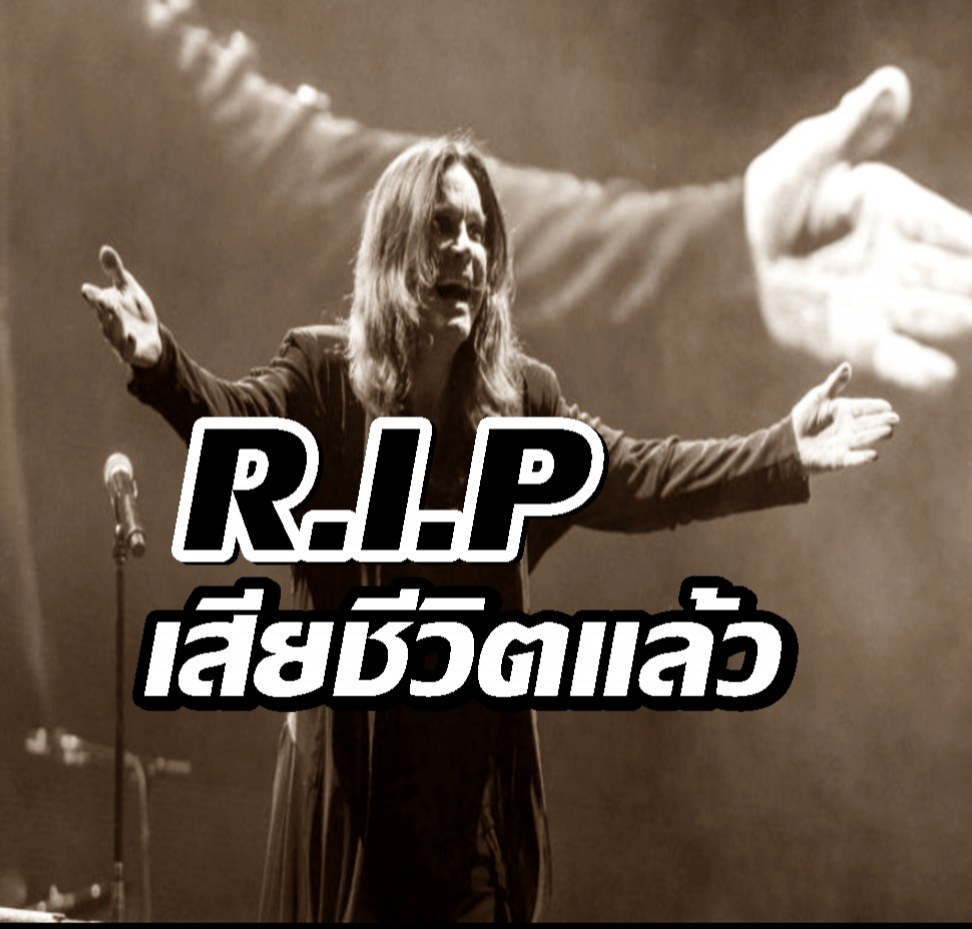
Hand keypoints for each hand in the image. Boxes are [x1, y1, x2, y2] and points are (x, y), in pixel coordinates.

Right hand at [81, 246, 161, 366]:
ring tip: (116, 313)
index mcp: (107, 307)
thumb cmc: (135, 311)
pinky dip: (128, 344)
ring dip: (114, 323)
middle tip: (104, 299)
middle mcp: (109, 323)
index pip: (96, 300)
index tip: (88, 290)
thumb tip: (105, 248)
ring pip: (113, 333)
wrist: (152, 338)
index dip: (92, 295)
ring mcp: (119, 339)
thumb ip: (116, 271)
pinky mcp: (131, 352)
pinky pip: (127, 350)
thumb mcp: (128, 289)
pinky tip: (131, 336)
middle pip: (103, 315)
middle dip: (103, 307)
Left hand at [746, 66, 971, 391]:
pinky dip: (914, 366)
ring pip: (928, 312)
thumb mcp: (808, 153)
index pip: (944, 226)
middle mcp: (899, 257)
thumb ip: (847, 128)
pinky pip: (889, 353)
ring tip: (971, 320)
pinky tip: (940, 377)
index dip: (966, 239)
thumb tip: (887, 87)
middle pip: (949, 273)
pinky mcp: (853, 334)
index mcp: (897, 208)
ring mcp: (879, 298)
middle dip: (971, 284)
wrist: (744, 246)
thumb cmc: (785, 190)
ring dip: (953, 318)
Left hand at [790, 362, 898, 473]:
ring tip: (888, 432)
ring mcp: (846, 443)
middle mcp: (850, 427)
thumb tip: (847, 366)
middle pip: (869, 423)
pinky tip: (873, 455)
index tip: (886, 406)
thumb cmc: (803, 417)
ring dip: (876, 435)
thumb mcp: (818, 397)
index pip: (865, 407)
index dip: (876, 407)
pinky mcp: (839, 459)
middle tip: (893, 419)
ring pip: (864, 438)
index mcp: (846, 410)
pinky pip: (853, 458)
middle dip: (882, 421)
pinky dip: (863, 457)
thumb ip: (834, 384)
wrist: (788, 441)